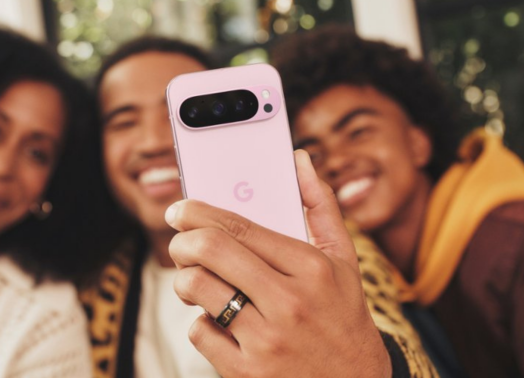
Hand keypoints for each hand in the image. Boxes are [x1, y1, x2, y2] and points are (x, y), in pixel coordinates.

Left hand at [165, 150, 390, 377]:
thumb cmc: (343, 316)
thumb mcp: (344, 261)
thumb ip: (320, 206)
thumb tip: (299, 159)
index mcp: (312, 267)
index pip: (240, 225)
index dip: (199, 211)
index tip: (180, 209)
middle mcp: (290, 302)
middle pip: (210, 249)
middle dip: (181, 240)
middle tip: (179, 242)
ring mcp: (267, 340)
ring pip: (196, 288)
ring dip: (184, 280)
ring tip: (196, 281)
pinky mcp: (248, 372)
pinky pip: (199, 332)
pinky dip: (201, 322)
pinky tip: (219, 321)